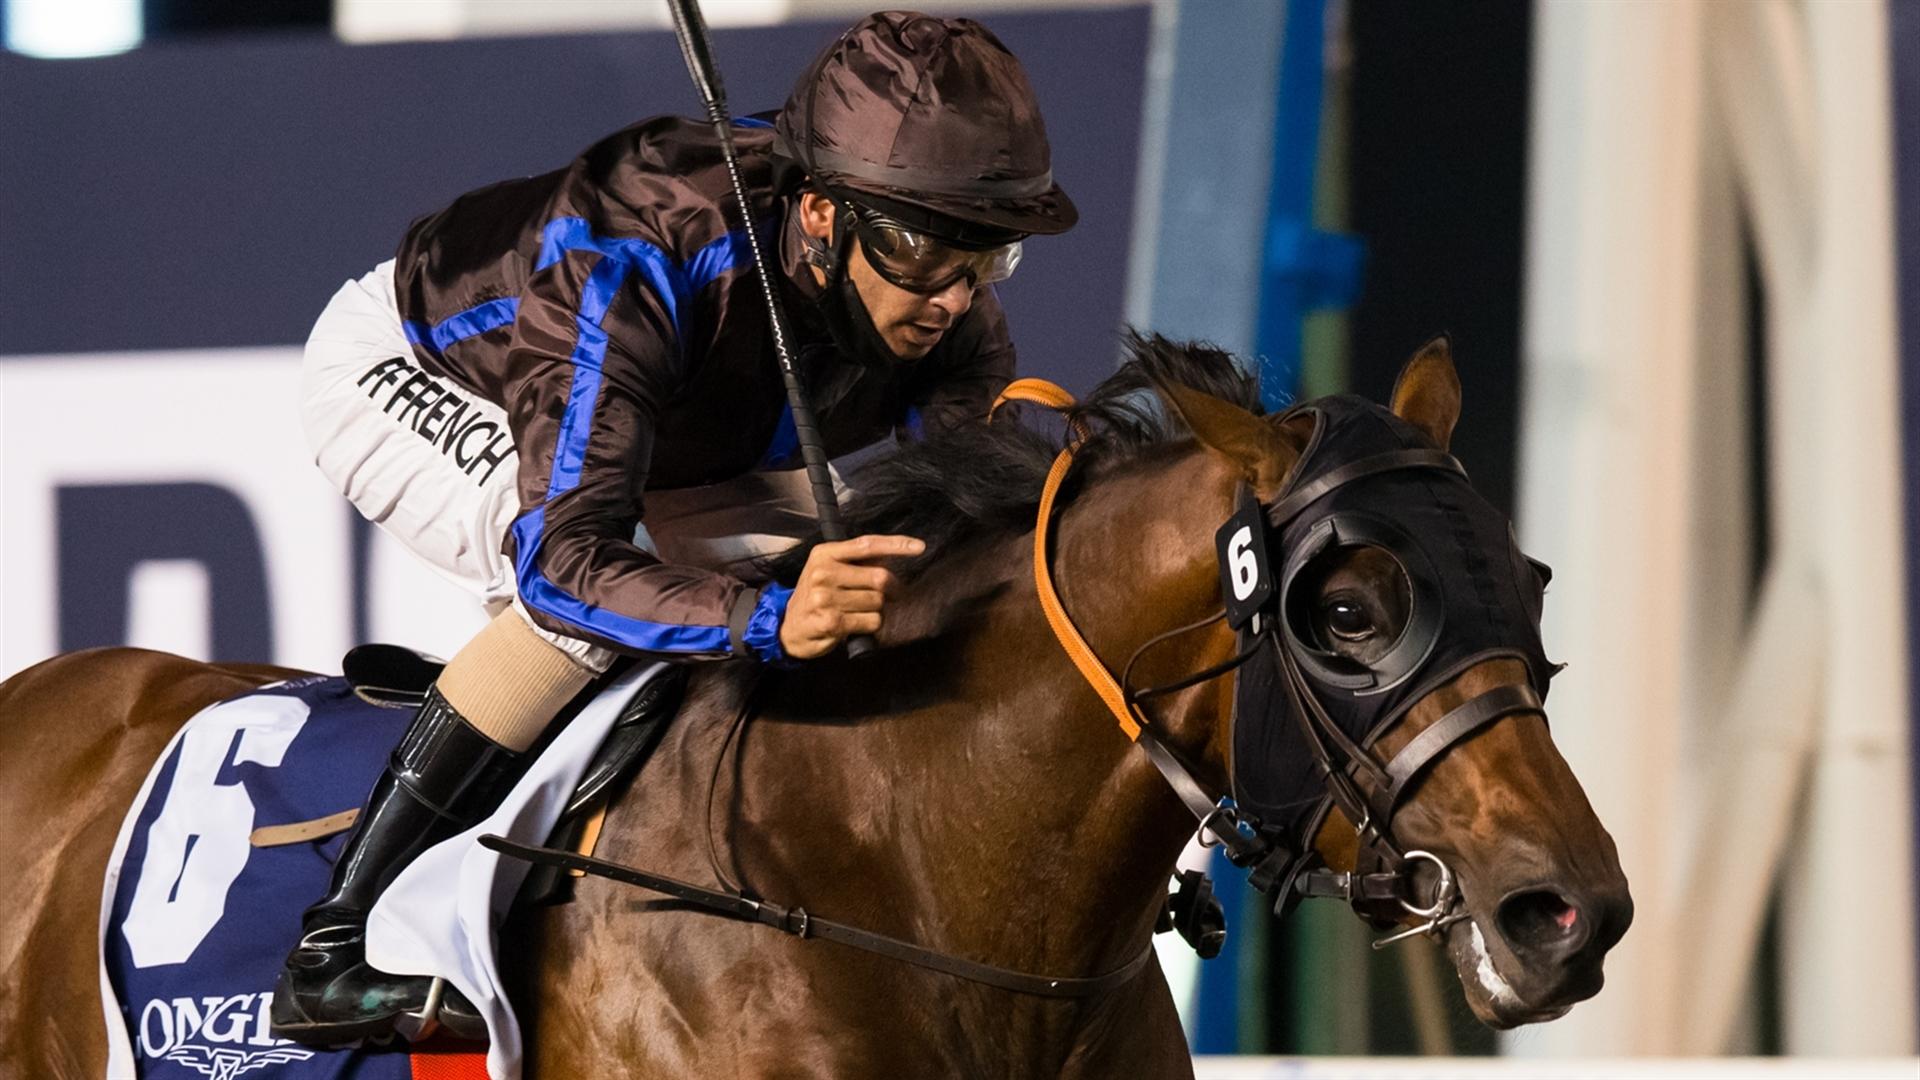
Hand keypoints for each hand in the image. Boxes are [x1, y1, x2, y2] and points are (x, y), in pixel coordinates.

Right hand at [778, 534, 924, 659]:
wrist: (788, 627)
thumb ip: (855, 562)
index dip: (896, 545)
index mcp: (824, 554)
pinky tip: (855, 625)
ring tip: (858, 612)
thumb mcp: (827, 570)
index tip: (918, 547)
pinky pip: (871, 621)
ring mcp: (825, 598)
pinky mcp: (831, 621)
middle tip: (890, 597)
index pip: (867, 545)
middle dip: (892, 590)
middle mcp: (823, 573)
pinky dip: (871, 625)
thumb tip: (892, 557)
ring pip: (878, 602)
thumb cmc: (815, 597)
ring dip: (877, 610)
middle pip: (880, 578)